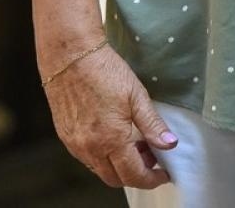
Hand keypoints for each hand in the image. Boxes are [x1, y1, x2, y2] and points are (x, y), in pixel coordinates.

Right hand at [43, 44, 175, 188]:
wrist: (69, 54)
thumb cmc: (102, 69)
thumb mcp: (136, 94)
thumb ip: (153, 124)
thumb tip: (170, 144)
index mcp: (111, 139)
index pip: (134, 176)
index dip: (152, 179)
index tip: (163, 173)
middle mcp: (90, 147)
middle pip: (116, 179)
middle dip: (136, 175)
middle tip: (150, 156)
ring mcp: (74, 143)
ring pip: (100, 170)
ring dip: (118, 165)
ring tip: (133, 143)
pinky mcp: (65, 135)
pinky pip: (86, 158)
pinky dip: (102, 156)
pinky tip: (112, 136)